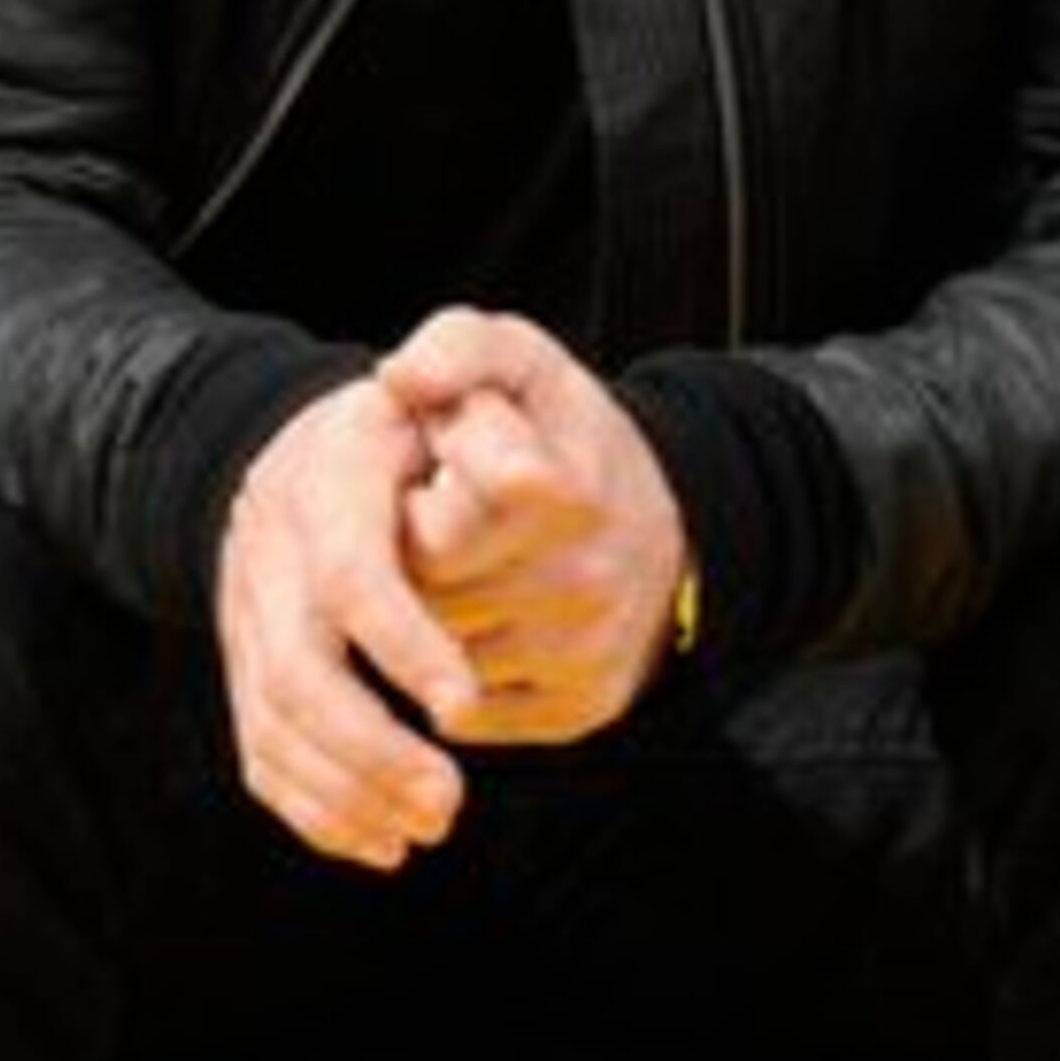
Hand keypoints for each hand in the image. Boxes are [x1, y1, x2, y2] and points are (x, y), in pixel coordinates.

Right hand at [213, 374, 480, 868]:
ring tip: (431, 823)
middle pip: (297, 671)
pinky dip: (313, 808)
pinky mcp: (247, 665)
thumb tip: (532, 467)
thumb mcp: (449, 376)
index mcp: (324, 486)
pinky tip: (378, 841)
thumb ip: (473, 372)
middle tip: (449, 800)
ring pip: (273, 724)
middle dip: (370, 747)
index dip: (403, 642)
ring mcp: (249, 616)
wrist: (305, 447)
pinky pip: (260, 751)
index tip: (463, 702)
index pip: (351, 575)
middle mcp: (271, 557)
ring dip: (347, 790)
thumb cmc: (410, 422)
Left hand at [380, 308, 689, 746]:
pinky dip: (456, 672)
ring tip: (468, 563)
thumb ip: (455, 348)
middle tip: (440, 519)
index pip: (426, 534)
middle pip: (424, 595)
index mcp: (564, 492)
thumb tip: (396, 377)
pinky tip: (483, 618)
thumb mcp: (517, 360)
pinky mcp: (580, 710)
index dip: (411, 503)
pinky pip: (470, 712)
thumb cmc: (561, 432)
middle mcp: (584, 582)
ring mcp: (586, 653)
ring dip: (432, 615)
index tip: (434, 476)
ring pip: (439, 657)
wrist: (663, 523)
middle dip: (411, 558)